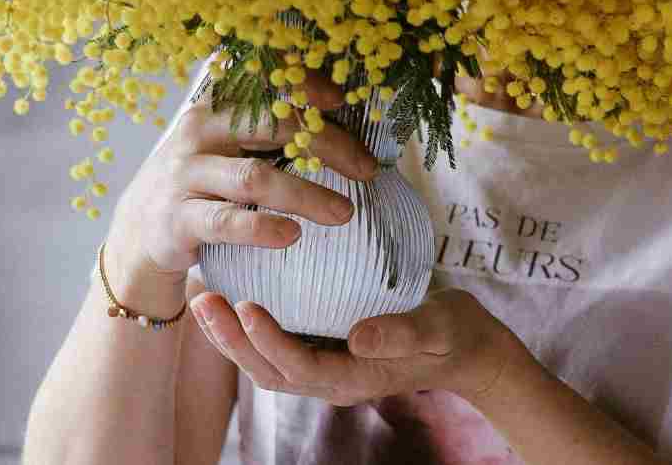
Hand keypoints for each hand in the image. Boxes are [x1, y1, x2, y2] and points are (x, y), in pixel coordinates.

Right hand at [106, 66, 379, 293]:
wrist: (141, 231)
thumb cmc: (201, 177)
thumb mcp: (224, 137)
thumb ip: (267, 118)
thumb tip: (339, 103)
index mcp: (215, 100)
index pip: (262, 76)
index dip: (303, 80)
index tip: (342, 98)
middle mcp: (198, 128)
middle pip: (272, 125)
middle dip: (326, 144)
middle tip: (366, 168)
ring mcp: (185, 172)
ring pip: (256, 177)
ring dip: (307, 195)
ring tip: (344, 213)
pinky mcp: (177, 218)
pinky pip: (227, 222)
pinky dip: (263, 228)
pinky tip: (292, 234)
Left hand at [188, 287, 534, 407]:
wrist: (468, 348)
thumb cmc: (455, 335)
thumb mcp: (438, 328)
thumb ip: (401, 333)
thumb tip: (357, 337)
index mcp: (354, 377)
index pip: (299, 366)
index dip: (267, 340)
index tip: (243, 305)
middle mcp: (332, 379)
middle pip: (269, 370)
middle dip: (232, 341)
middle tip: (203, 301)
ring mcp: (328, 368)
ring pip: (267, 362)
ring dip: (234, 336)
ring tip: (205, 299)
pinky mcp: (327, 350)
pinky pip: (280, 345)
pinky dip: (251, 326)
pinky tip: (237, 291)